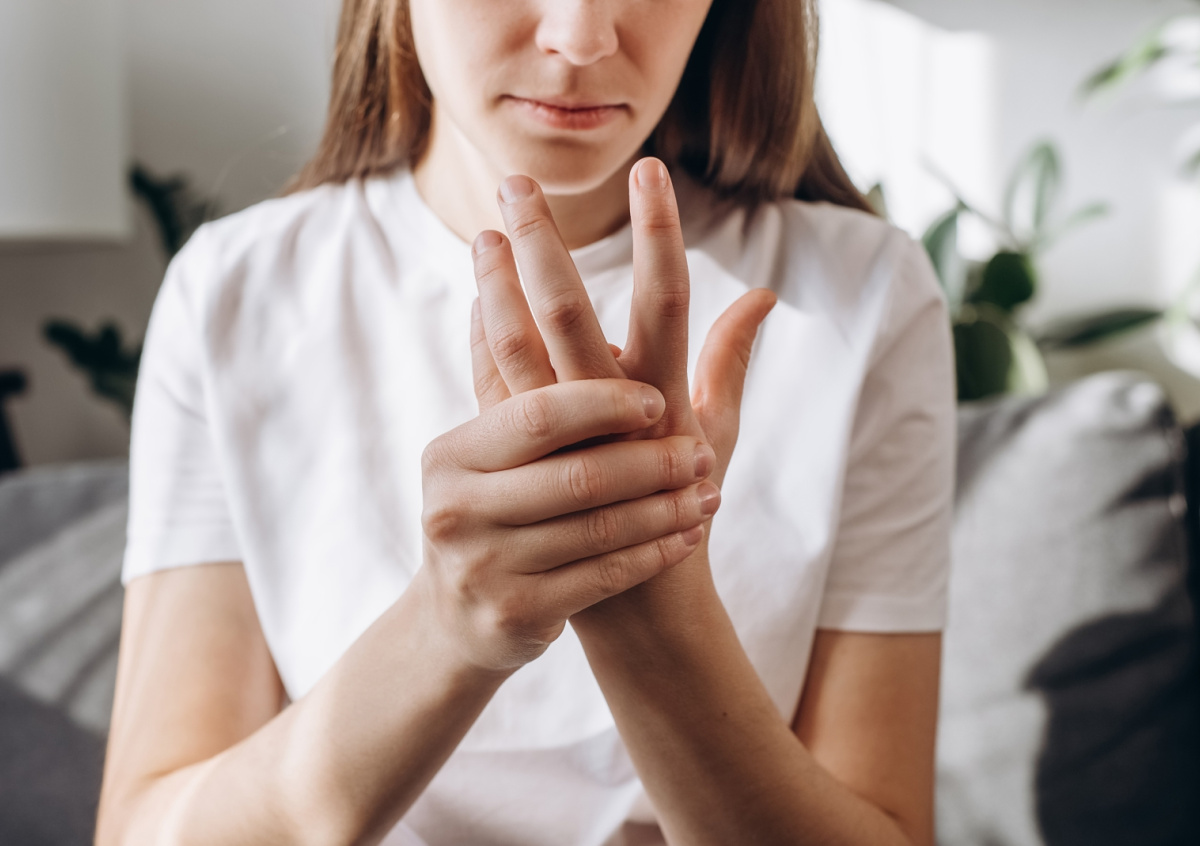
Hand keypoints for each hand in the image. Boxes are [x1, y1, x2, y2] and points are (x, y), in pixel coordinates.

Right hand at [416, 377, 718, 672]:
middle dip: (648, 460)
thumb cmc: (495, 507)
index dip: (601, 403)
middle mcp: (459, 505)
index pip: (538, 413)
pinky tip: (688, 536)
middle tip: (698, 451)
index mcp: (458, 451)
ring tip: (708, 491)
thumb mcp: (496, 442)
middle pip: (578, 473)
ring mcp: (484, 564)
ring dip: (665, 508)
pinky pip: (604, 577)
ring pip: (601, 528)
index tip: (654, 398)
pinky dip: (653, 552)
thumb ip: (508, 352)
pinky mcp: (515, 613)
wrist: (462, 616)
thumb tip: (492, 234)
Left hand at [468, 158, 774, 615]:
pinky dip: (484, 339)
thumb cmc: (685, 509)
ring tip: (481, 228)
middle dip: (541, 242)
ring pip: (516, 347)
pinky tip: (478, 296)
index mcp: (666, 398)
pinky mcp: (523, 461)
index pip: (666, 298)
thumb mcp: (719, 432)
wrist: (636, 600)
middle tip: (517, 181)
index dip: (660, 233)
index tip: (650, 171)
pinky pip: (496, 387)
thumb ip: (731, 357)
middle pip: (568, 311)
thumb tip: (763, 292)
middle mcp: (611, 413)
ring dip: (495, 284)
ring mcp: (560, 439)